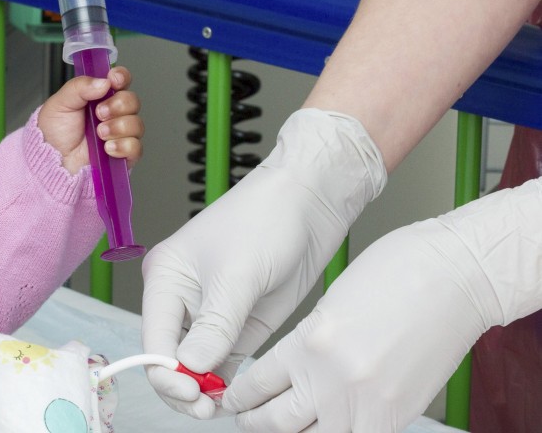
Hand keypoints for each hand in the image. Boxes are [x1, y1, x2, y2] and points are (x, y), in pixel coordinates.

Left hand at [37, 65, 142, 173]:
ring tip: (99, 134)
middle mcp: (113, 113)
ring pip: (136, 124)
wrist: (52, 161)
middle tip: (99, 113)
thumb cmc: (54, 133)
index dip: (122, 77)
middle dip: (117, 105)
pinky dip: (123, 146)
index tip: (114, 79)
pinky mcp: (123, 154)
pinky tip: (107, 148)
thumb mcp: (60, 103)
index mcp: (100, 96)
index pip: (121, 80)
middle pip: (133, 101)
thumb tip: (103, 82)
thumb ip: (79, 87)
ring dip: (118, 127)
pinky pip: (136, 147)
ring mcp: (120, 134)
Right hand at [141, 109, 385, 418]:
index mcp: (164, 278)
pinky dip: (224, 382)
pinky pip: (221, 364)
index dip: (167, 371)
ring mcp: (208, 315)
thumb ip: (215, 324)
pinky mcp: (237, 326)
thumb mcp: (238, 273)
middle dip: (183, 387)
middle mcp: (179, 299)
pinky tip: (233, 396)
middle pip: (168, 358)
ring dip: (203, 389)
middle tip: (207, 408)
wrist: (309, 202)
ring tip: (222, 406)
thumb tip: (192, 366)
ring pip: (194, 367)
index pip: (153, 338)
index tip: (192, 392)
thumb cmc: (266, 219)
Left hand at [224, 221, 492, 430]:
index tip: (232, 400)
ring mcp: (366, 402)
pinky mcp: (397, 415)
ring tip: (279, 431)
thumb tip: (295, 371)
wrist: (454, 276)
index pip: (257, 385)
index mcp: (308, 342)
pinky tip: (326, 430)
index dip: (239, 397)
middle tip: (245, 420)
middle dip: (254, 423)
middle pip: (276, 422)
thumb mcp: (331, 302)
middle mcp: (332, 379)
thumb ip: (309, 342)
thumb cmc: (397, 272)